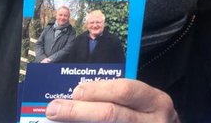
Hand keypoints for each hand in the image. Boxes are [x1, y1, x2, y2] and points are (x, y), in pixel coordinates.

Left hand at [45, 78, 178, 121]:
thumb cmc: (150, 120)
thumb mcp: (146, 105)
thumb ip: (122, 99)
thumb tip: (81, 95)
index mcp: (156, 102)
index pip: (125, 91)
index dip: (97, 91)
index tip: (75, 91)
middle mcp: (152, 122)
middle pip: (111, 115)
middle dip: (78, 111)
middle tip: (53, 108)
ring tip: (57, 122)